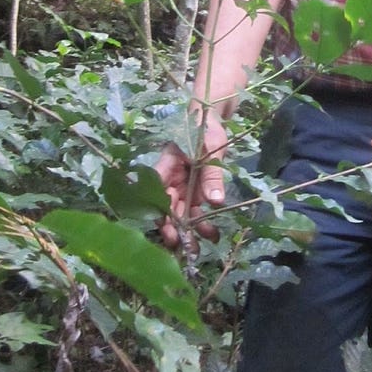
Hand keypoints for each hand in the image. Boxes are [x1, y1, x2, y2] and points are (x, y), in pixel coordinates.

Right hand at [155, 115, 226, 250]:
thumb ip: (211, 175)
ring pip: (182, 214)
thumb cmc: (205, 130)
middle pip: (167, 207)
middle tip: (180, 246)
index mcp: (167, 165)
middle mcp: (171, 180)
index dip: (158, 208)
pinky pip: (196, 212)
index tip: (165, 226)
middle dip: (173, 228)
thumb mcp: (211, 148)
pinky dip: (203, 224)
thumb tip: (214, 202)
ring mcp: (183, 188)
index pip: (156, 189)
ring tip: (199, 248)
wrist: (211, 122)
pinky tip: (212, 235)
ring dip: (189, 231)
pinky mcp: (195, 193)